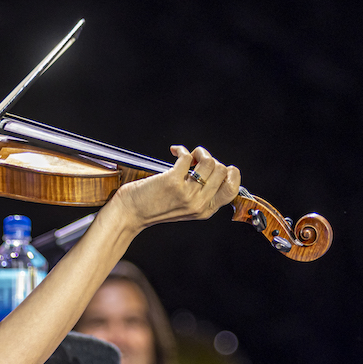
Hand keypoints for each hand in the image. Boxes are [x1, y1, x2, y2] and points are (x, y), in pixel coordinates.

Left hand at [113, 146, 240, 228]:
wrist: (129, 213)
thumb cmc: (153, 207)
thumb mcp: (185, 208)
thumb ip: (201, 194)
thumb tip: (212, 168)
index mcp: (205, 211)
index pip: (232, 190)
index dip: (231, 174)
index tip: (221, 166)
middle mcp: (198, 203)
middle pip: (222, 171)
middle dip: (211, 159)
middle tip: (197, 159)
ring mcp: (186, 193)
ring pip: (208, 162)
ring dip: (199, 152)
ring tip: (188, 155)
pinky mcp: (172, 181)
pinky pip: (187, 157)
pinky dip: (182, 149)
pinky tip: (175, 151)